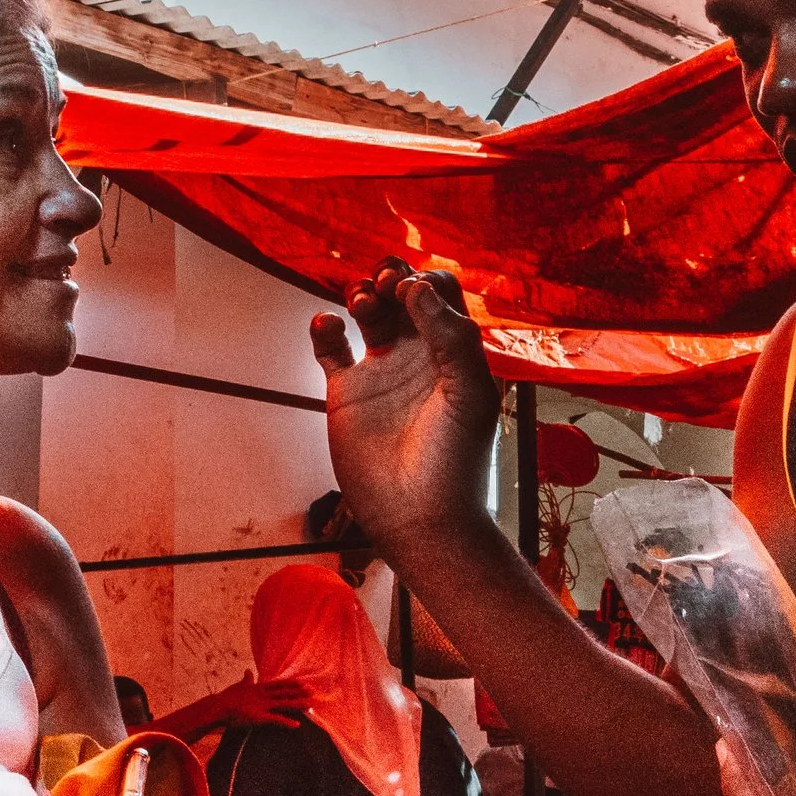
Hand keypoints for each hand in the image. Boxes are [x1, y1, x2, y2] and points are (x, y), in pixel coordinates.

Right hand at [150, 672, 312, 740]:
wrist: (217, 708)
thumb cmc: (226, 698)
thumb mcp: (239, 686)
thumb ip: (246, 680)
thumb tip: (248, 671)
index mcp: (260, 688)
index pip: (280, 684)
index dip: (293, 684)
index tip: (304, 682)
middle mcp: (264, 694)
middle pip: (285, 692)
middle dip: (300, 692)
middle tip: (314, 691)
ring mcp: (263, 705)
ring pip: (285, 703)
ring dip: (298, 704)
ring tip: (311, 705)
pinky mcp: (260, 716)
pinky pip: (276, 719)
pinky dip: (287, 722)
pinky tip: (297, 725)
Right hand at [309, 258, 500, 546]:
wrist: (421, 517)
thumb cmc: (457, 459)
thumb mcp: (471, 391)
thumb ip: (451, 335)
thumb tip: (415, 287)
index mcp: (452, 352)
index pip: (439, 293)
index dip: (424, 281)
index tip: (409, 291)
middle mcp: (417, 356)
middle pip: (400, 294)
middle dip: (391, 277)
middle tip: (384, 285)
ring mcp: (381, 373)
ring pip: (366, 312)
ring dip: (361, 293)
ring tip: (361, 304)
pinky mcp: (347, 395)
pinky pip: (330, 348)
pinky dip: (324, 327)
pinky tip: (327, 326)